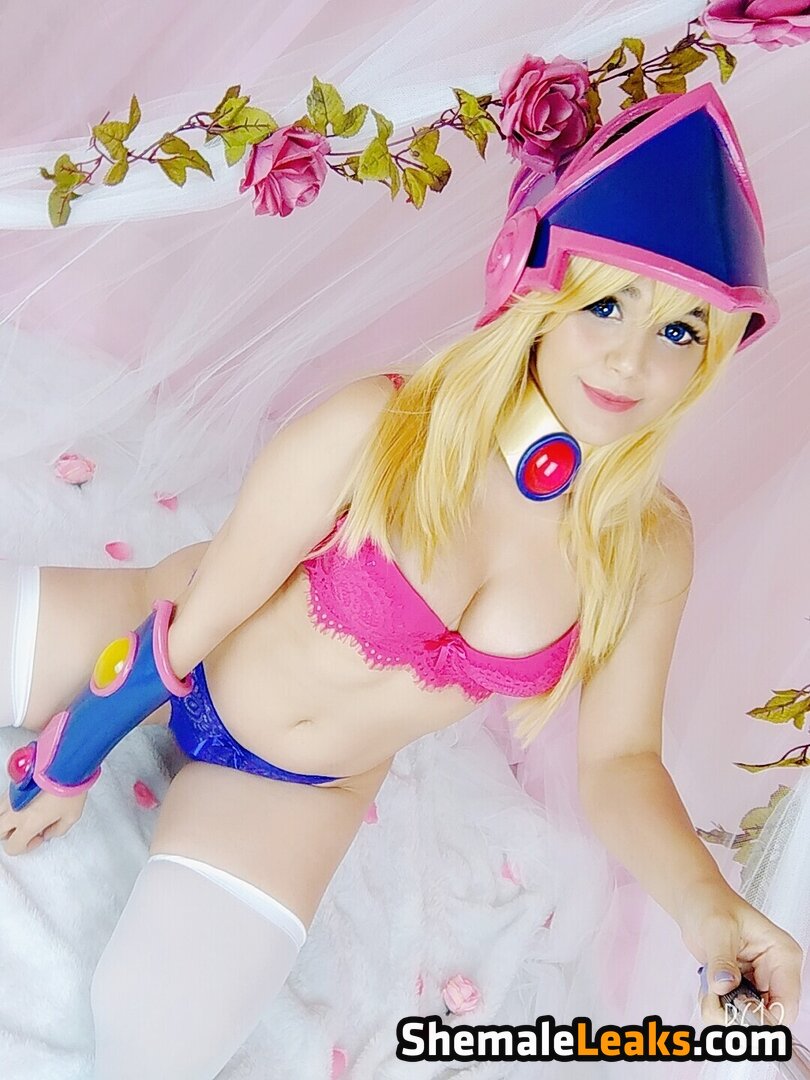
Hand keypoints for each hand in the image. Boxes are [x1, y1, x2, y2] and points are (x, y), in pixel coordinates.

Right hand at [0, 785, 87, 855]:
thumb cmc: (69, 786)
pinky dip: (11, 805)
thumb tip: (49, 833)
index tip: (39, 836)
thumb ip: (58, 830)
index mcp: (27, 824)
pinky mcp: (13, 783)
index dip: (26, 846)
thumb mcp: (72, 815)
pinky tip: (27, 801)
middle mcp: (14, 811)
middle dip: (11, 834)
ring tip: (26, 814)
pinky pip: (4, 800)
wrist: (65, 761)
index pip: (12, 847)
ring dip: (8, 819)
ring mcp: (10, 796)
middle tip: (29, 829)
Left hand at [680, 882, 802, 1026]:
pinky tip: (707, 989)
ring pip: (748, 1017)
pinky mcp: (741, 985)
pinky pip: (733, 1010)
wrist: (693, 900)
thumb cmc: (711, 902)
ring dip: (723, 1010)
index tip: (735, 1010)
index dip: (762, 1016)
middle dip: (737, 1014)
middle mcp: (775, 971)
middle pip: (767, 1016)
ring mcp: (758, 980)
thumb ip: (721, 960)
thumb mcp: (717, 929)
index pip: (786, 1004)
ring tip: (708, 990)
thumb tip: (724, 985)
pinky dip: (717, 1006)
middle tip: (715, 1000)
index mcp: (782, 955)